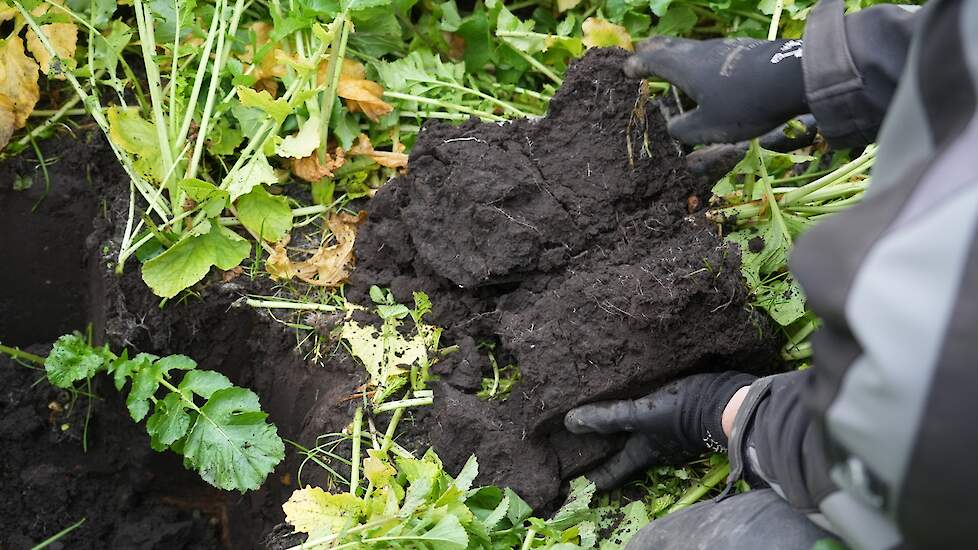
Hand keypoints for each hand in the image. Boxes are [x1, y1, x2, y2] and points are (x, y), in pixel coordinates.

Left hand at [564, 372, 755, 489]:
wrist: (727, 402)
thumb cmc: (683, 415)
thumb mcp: (641, 415)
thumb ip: (608, 418)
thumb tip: (571, 423)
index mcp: (643, 452)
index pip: (612, 472)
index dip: (592, 476)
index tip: (573, 480)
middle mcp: (654, 447)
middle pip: (621, 453)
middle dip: (601, 448)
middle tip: (578, 440)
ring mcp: (667, 433)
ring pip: (634, 434)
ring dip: (617, 428)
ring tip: (598, 413)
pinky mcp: (676, 415)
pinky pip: (648, 415)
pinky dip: (633, 408)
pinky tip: (628, 393)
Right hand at [625, 37, 807, 144]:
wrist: (793, 79)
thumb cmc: (743, 104)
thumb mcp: (708, 127)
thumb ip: (684, 129)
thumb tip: (673, 127)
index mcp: (684, 67)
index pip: (653, 60)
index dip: (638, 65)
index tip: (626, 69)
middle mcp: (700, 52)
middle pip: (671, 46)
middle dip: (655, 51)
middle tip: (645, 55)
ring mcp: (724, 48)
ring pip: (693, 49)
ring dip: (679, 56)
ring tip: (674, 64)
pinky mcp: (744, 51)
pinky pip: (713, 55)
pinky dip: (701, 62)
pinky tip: (710, 72)